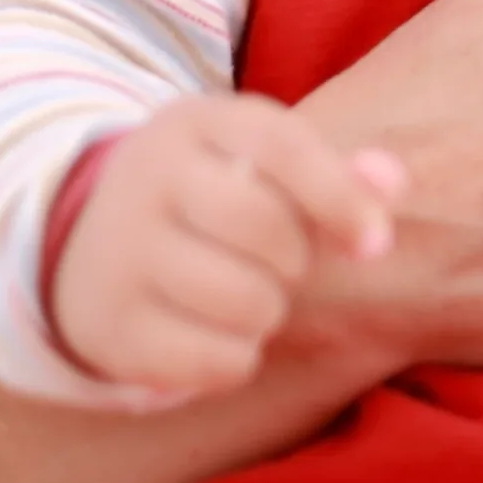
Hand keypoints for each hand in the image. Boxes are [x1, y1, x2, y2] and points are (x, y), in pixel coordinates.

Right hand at [52, 94, 402, 395]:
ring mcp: (118, 251)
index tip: (376, 244)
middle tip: (283, 265)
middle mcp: (148, 176)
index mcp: (199, 122)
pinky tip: (222, 337)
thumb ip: (337, 171)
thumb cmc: (213, 195)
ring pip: (242, 300)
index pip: (285, 149)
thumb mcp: (263, 161)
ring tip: (252, 298)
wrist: (89, 241)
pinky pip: (210, 360)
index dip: (342, 198)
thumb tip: (393, 186)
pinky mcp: (106, 324)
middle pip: (265, 229)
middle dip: (296, 261)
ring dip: (269, 312)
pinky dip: (238, 360)